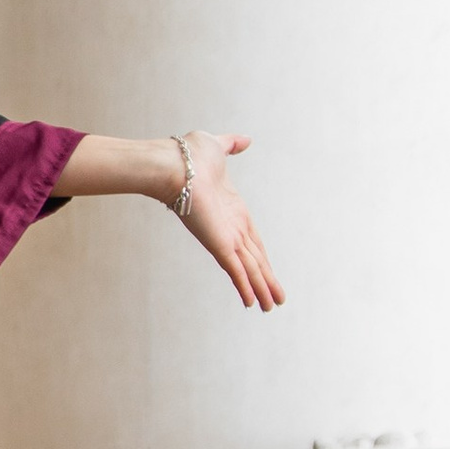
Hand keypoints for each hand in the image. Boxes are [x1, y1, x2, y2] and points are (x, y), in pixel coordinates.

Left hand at [177, 131, 283, 311]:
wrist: (174, 163)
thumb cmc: (190, 155)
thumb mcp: (217, 146)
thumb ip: (232, 145)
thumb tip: (246, 140)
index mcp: (234, 210)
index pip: (253, 239)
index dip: (262, 257)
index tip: (269, 271)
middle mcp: (231, 227)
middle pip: (254, 260)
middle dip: (266, 280)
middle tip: (275, 301)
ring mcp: (224, 237)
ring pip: (248, 269)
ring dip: (261, 289)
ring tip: (269, 308)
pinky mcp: (218, 244)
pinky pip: (236, 270)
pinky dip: (245, 286)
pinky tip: (251, 302)